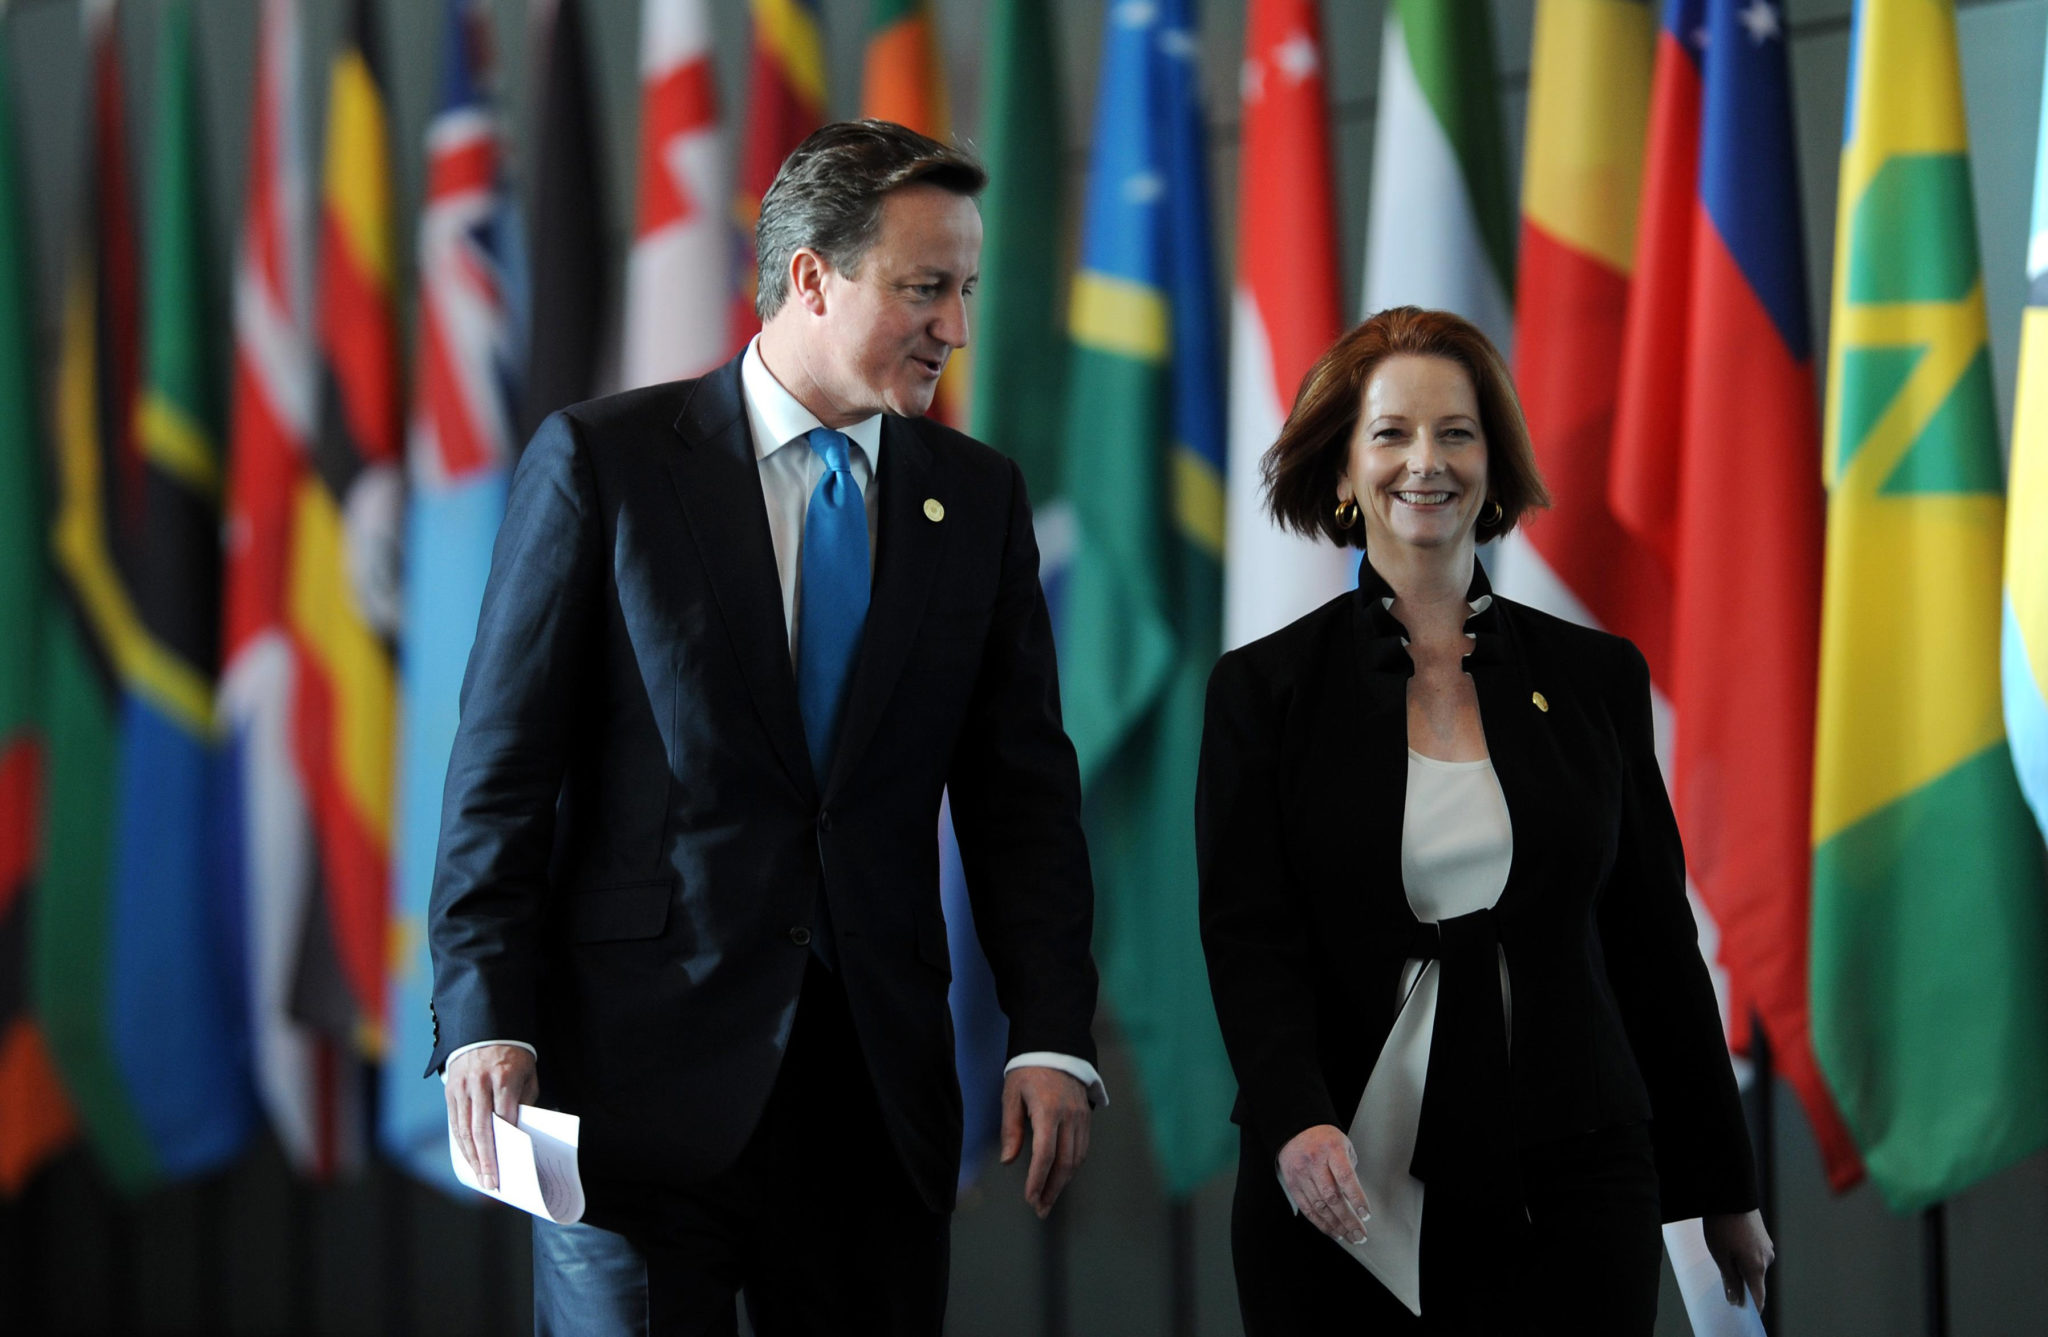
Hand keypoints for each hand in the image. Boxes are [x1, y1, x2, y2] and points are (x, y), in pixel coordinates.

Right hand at [445, 1044, 539, 1190]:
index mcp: (504, 1076)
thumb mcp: (527, 1073)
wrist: (484, 1028)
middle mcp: (479, 1083)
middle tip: (492, 1182)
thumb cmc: (513, 1055)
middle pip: (482, 1128)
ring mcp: (462, 1087)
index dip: (508, 1142)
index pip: (505, 1116)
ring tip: (480, 1176)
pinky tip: (468, 1158)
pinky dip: (461, 1143)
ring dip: (472, 1156)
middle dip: (487, 1158)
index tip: (512, 1164)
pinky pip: (454, 1122)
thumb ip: (525, 1100)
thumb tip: (520, 1132)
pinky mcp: (450, 1090)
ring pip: (464, 1128)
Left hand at [999, 1067, 1091, 1217]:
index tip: (1030, 1199)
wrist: (1055, 1046)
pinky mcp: (1087, 1117)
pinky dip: (1072, 1167)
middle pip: (1065, 1163)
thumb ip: (1011, 1129)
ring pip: (1077, 1159)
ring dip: (1063, 1183)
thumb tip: (1009, 1162)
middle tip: (1040, 1210)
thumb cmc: (1027, 1071)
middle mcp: (1070, 1116)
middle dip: (1052, 1189)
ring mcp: (1082, 1117)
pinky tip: (1060, 1178)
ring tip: (1048, 1200)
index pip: (1045, 1154)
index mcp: (1049, 1111)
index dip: (1038, 1180)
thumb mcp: (1011, 1095)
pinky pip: (1082, 1148)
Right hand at [1277, 1124, 1370, 1244]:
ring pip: (1319, 1206)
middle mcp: (1314, 1163)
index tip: (1366, 1215)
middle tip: (1361, 1235)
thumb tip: (1356, 1198)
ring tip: (1350, 1237)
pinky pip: (1307, 1208)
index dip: (1356, 1198)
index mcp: (1331, 1150)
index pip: (1345, 1177)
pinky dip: (1321, 1223)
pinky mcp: (1292, 1184)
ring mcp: (1301, 1174)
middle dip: (1348, 1220)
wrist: (1295, 1129)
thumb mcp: (1343, 1144)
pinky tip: (1333, 1231)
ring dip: (1336, 1226)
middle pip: (1332, 1197)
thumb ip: (1350, 1169)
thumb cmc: (1324, 1138)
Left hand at [1702, 1209, 1773, 1309]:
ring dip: (1741, 1266)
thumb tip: (1736, 1300)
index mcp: (1756, 1267)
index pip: (1758, 1296)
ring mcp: (1767, 1247)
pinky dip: (1744, 1255)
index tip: (1743, 1314)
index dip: (1752, 1307)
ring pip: (1754, 1266)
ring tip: (1722, 1253)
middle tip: (1722, 1277)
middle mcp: (1767, 1259)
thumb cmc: (1722, 1227)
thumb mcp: (1720, 1256)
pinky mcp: (1764, 1237)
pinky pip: (1755, 1254)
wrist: (1730, 1195)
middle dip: (1741, 1283)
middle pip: (1754, 1281)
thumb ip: (1730, 1280)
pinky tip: (1730, 1245)